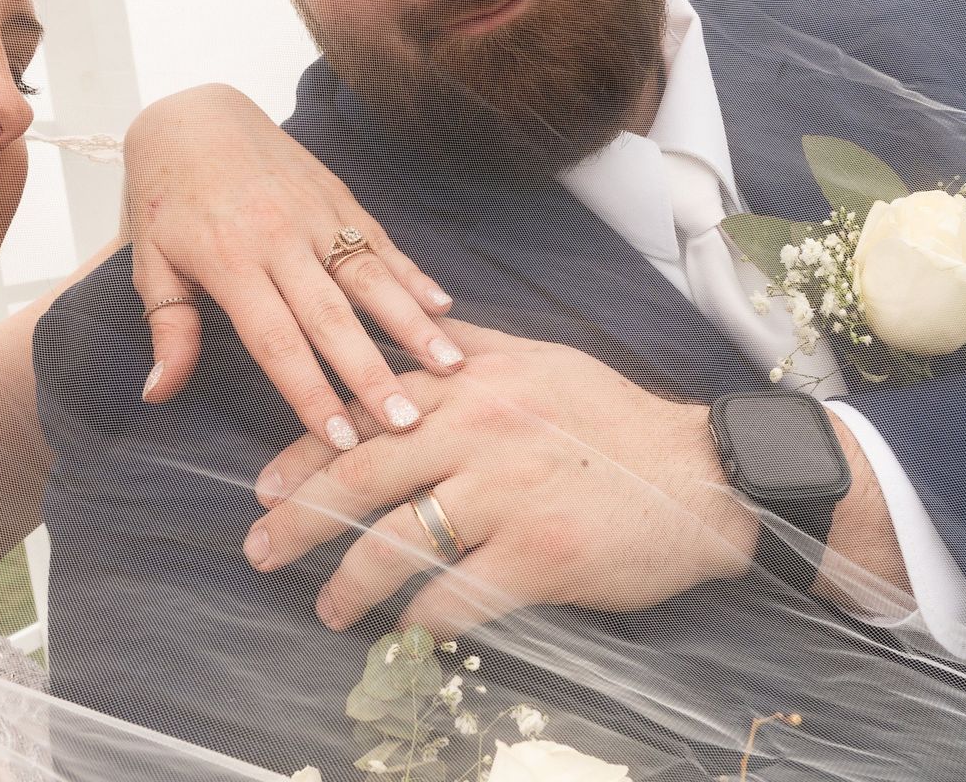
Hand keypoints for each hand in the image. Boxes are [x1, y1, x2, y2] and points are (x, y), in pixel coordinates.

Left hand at [123, 84, 464, 441]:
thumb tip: (159, 394)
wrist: (191, 114)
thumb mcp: (152, 263)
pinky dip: (412, 272)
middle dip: (371, 373)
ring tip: (449, 365)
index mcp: (230, 264)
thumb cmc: (165, 197)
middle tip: (406, 420)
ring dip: (410, 323)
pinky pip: (379, 240)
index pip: (276, 341)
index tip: (339, 437)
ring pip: (370, 276)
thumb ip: (169, 329)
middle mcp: (280, 241)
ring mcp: (315, 215)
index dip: (309, 392)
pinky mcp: (337, 195)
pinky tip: (443, 305)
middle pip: (332, 318)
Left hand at [242, 319, 759, 636]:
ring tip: (326, 607)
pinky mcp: (538, 555)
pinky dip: (422, 620)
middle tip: (260, 547)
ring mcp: (507, 493)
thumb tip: (414, 332)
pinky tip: (406, 632)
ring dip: (349, 583)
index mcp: (471, 382)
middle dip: (298, 516)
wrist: (704, 474)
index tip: (266, 485)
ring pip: (397, 542)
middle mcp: (479, 430)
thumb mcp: (538, 359)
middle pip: (360, 473)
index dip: (304, 451)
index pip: (363, 412)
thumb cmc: (615, 419)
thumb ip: (467, 347)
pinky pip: (455, 596)